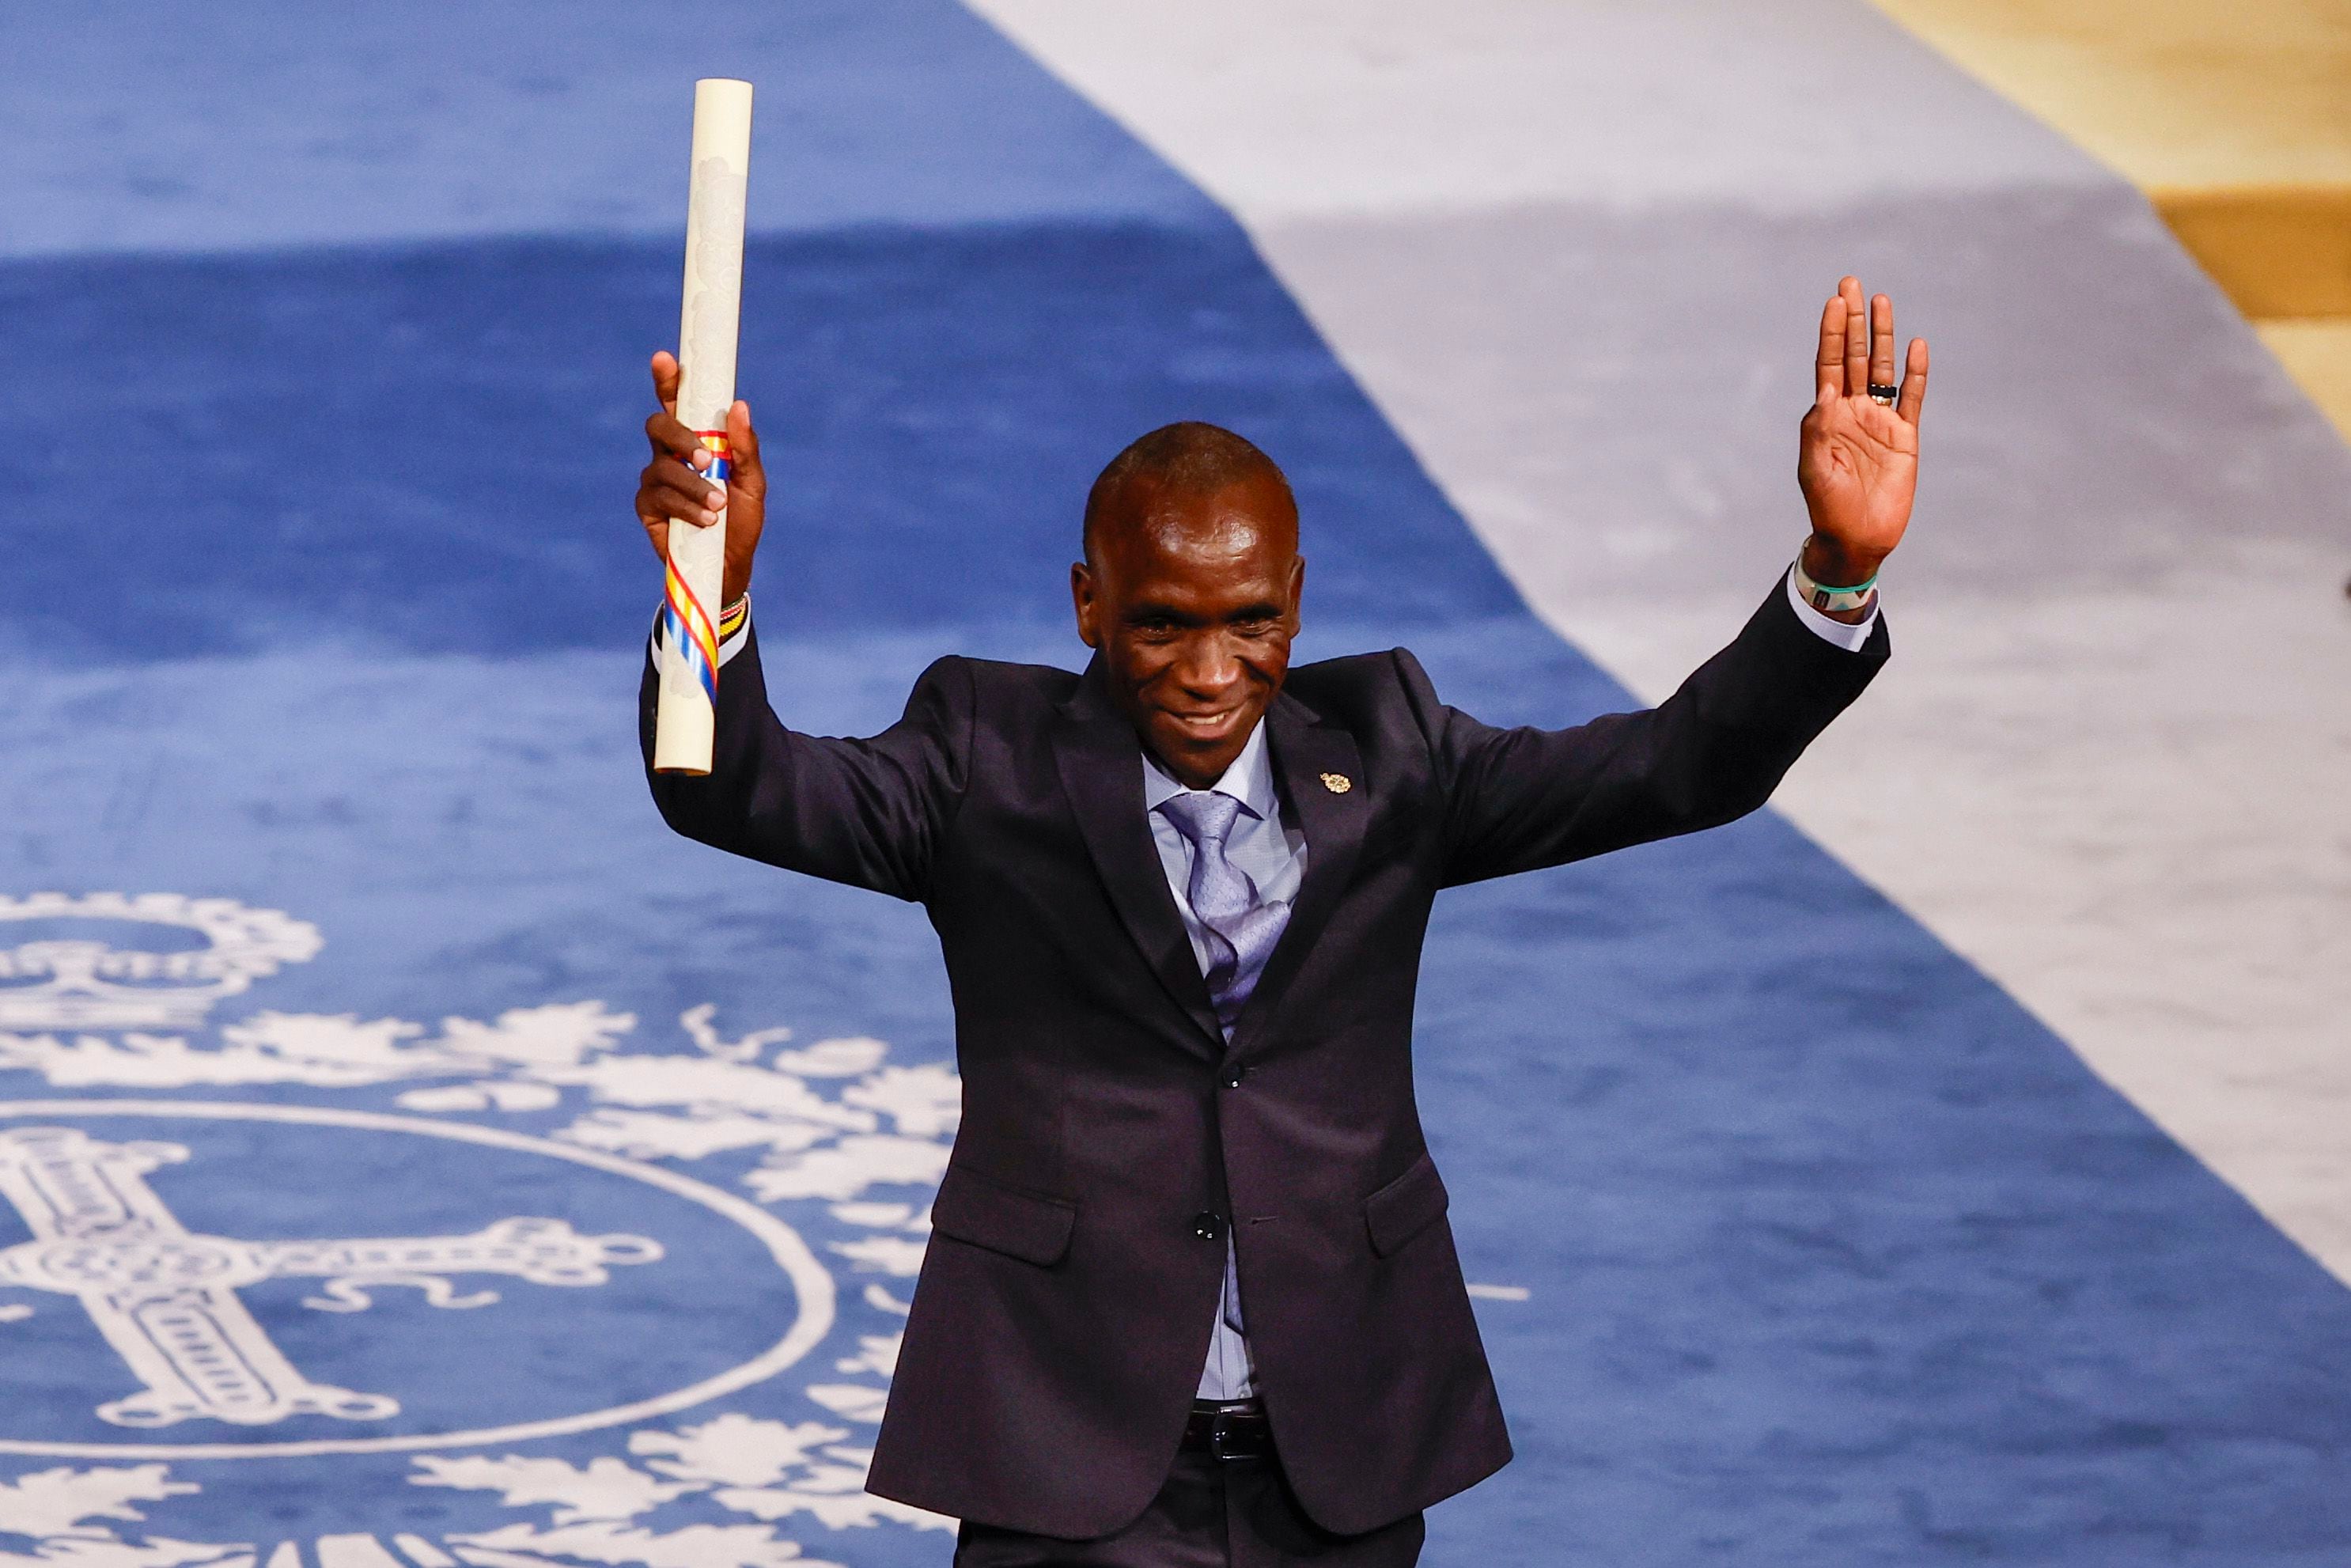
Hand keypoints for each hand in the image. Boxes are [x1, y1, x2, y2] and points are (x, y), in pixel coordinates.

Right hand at [634, 351, 766, 606]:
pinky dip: (686, 507)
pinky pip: (660, 497)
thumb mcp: (753, 483)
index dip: (668, 379)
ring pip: (663, 467)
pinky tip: (705, 520)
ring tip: (719, 506)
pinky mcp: (647, 506)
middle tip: (707, 459)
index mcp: (695, 440)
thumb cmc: (741, 520)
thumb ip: (746, 447)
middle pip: (658, 426)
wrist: (730, 566)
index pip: (676, 402)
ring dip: (694, 486)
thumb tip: (739, 405)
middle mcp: (669, 454)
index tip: (665, 358)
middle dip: (680, 437)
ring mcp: (655, 479)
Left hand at [1796, 276, 1926, 588]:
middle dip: (1853, 321)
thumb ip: (1816, 432)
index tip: (1834, 302)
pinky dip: (1915, 373)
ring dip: (1881, 336)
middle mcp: (1853, 410)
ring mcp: (1880, 420)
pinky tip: (1916, 346)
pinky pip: (1912, 397)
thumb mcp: (1813, 470)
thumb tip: (1823, 395)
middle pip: (1854, 356)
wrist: (1857, 538)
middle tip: (1852, 284)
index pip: (1828, 364)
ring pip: (1881, 369)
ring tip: (1882, 302)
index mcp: (1827, 415)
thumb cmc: (1827, 508)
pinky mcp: (1905, 436)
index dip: (1831, 333)